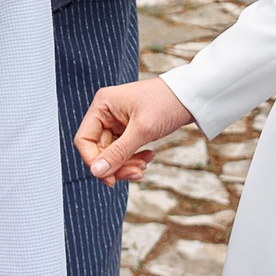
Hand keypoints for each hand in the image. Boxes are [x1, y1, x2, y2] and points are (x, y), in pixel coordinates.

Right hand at [74, 77, 195, 185]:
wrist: (191, 96)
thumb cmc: (166, 104)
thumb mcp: (142, 130)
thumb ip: (118, 153)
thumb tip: (95, 172)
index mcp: (102, 105)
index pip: (84, 140)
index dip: (94, 162)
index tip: (110, 179)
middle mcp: (105, 112)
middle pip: (98, 150)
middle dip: (116, 165)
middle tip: (136, 174)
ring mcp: (116, 121)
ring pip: (111, 153)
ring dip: (126, 164)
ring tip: (144, 166)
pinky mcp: (127, 128)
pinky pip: (123, 150)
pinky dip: (133, 158)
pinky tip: (148, 157)